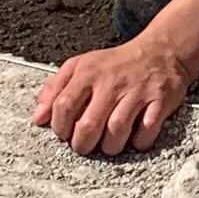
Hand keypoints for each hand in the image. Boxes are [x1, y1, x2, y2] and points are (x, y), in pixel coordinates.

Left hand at [31, 34, 190, 157]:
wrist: (161, 50)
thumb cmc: (115, 64)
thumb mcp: (81, 66)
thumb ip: (55, 89)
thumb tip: (37, 119)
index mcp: (88, 73)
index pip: (63, 106)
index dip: (60, 128)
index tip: (65, 134)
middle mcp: (111, 82)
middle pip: (88, 125)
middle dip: (83, 145)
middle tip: (85, 146)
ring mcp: (137, 91)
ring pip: (116, 130)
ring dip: (110, 147)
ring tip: (109, 145)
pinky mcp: (160, 100)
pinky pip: (147, 130)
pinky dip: (139, 142)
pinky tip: (135, 139)